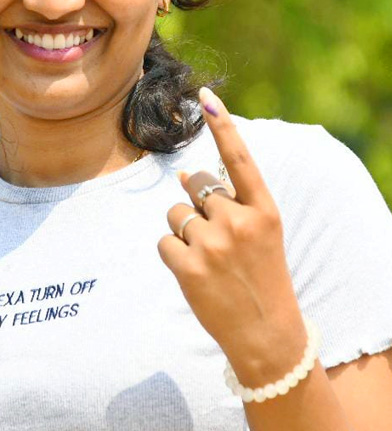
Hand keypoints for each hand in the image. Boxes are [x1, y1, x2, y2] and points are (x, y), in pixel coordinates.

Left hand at [158, 88, 305, 378]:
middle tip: (219, 239)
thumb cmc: (260, 276)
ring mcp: (214, 244)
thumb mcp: (259, 234)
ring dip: (184, 230)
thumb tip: (184, 174)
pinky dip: (173, 254)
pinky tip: (195, 273)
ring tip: (209, 259)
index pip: (240, 159)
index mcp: (264, 210)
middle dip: (198, 204)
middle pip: (196, 186)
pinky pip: (164, 242)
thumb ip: (228, 202)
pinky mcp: (189, 267)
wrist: (266, 334)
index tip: (207, 96)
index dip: (223, 126)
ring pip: (175, 213)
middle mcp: (240, 221)